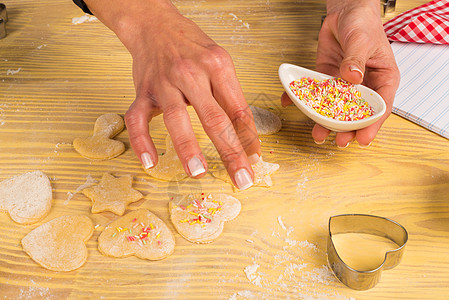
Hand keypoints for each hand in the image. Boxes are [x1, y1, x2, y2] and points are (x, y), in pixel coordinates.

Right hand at [86, 0, 260, 188]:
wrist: (155, 25)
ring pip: (176, 118)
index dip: (249, 138)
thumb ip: (230, 96)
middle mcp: (192, 74)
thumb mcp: (219, 62)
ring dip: (188, 148)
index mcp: (217, 66)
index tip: (255, 160)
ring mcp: (165, 83)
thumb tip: (246, 135)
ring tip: (198, 172)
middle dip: (231, 152)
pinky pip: (138, 119)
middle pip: (214, 119)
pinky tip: (150, 162)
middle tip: (242, 179)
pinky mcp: (143, 91)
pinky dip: (141, 142)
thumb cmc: (191, 47)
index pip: (238, 109)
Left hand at [282, 0, 399, 146]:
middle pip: (357, 113)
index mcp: (383, 79)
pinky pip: (316, 93)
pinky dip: (303, 99)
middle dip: (348, 129)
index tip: (363, 139)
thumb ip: (356, 59)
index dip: (372, 125)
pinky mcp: (327, 79)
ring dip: (327, 122)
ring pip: (336, 108)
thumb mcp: (362, 40)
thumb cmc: (363, 23)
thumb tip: (352, 78)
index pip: (380, 107)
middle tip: (339, 141)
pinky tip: (292, 104)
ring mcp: (344, 84)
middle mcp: (364, 85)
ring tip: (318, 134)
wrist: (345, 12)